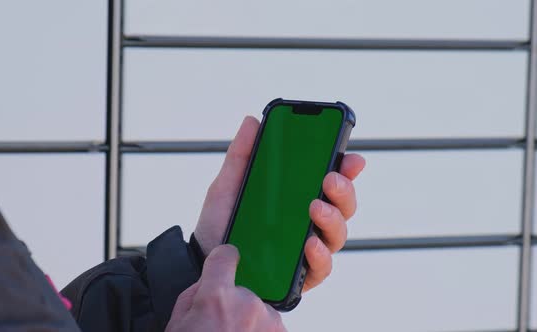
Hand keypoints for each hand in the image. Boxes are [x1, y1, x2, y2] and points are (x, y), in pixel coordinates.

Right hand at [166, 245, 285, 331]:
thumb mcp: (177, 324)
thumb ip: (195, 296)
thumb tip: (208, 284)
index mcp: (216, 297)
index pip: (225, 257)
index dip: (222, 258)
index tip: (226, 259)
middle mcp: (247, 304)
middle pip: (242, 292)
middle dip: (233, 307)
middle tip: (220, 330)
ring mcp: (269, 323)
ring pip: (258, 312)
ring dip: (250, 325)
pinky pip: (270, 328)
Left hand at [194, 116, 365, 292]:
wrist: (205, 261)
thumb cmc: (221, 223)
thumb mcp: (228, 185)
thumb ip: (242, 155)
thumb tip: (252, 120)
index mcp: (298, 198)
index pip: (331, 180)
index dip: (347, 167)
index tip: (351, 157)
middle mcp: (310, 222)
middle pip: (343, 205)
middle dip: (344, 190)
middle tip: (331, 178)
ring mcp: (308, 250)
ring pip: (338, 234)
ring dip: (333, 218)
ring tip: (315, 206)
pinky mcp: (301, 276)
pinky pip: (321, 267)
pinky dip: (320, 255)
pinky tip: (310, 244)